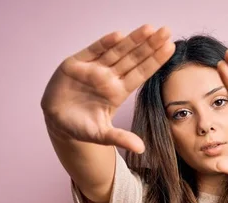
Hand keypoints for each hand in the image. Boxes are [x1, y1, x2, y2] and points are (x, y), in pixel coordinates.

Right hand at [40, 24, 174, 152]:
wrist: (57, 122)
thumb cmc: (82, 127)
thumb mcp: (102, 135)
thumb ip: (121, 138)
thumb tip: (141, 149)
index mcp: (118, 92)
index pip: (141, 74)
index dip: (155, 61)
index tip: (170, 49)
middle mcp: (109, 77)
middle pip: (133, 59)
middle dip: (149, 45)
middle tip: (166, 31)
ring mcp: (93, 69)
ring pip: (117, 51)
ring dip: (132, 40)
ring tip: (149, 28)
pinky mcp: (76, 64)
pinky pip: (93, 51)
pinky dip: (104, 44)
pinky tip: (118, 35)